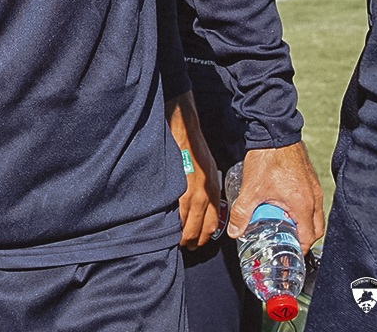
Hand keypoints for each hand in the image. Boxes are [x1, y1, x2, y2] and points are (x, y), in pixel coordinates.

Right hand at [166, 92, 221, 249]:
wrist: (183, 130)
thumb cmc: (196, 148)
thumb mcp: (210, 171)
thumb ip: (209, 191)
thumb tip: (204, 207)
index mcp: (213, 192)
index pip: (210, 226)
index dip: (202, 238)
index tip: (196, 243)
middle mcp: (202, 196)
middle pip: (196, 229)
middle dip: (190, 241)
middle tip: (184, 246)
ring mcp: (186, 193)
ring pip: (183, 224)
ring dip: (178, 235)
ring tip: (172, 239)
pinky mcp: (173, 187)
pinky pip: (172, 212)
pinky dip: (168, 222)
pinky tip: (164, 225)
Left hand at [228, 142, 323, 252]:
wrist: (275, 133)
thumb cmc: (267, 159)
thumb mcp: (251, 189)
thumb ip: (242, 213)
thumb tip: (235, 231)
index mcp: (304, 205)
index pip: (308, 238)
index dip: (298, 249)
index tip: (287, 253)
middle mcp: (314, 199)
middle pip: (315, 230)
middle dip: (302, 238)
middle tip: (285, 240)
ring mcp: (314, 189)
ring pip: (314, 216)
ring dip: (302, 223)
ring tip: (283, 223)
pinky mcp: (310, 180)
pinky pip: (312, 202)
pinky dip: (302, 209)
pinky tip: (285, 205)